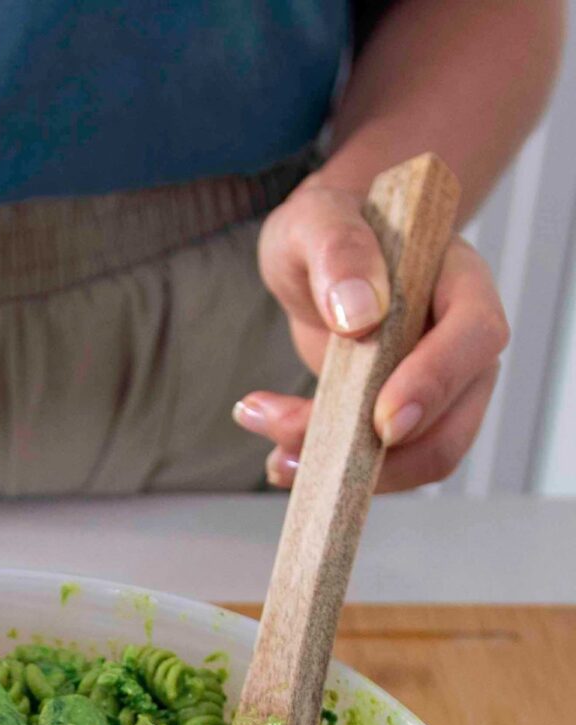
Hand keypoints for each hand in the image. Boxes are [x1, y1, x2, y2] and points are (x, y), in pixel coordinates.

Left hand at [239, 180, 509, 490]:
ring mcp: (441, 389)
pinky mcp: (406, 423)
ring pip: (421, 458)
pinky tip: (283, 460)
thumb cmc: (325, 232)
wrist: (318, 261)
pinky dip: (336, 474)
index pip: (476, 335)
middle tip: (289, 446)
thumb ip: (338, 250)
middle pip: (453, 421)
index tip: (381, 419)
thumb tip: (360, 312)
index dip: (436, 382)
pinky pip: (388, 467)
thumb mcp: (315, 221)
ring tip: (276, 459)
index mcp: (458, 279)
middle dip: (374, 453)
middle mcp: (462, 343)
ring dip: (349, 473)